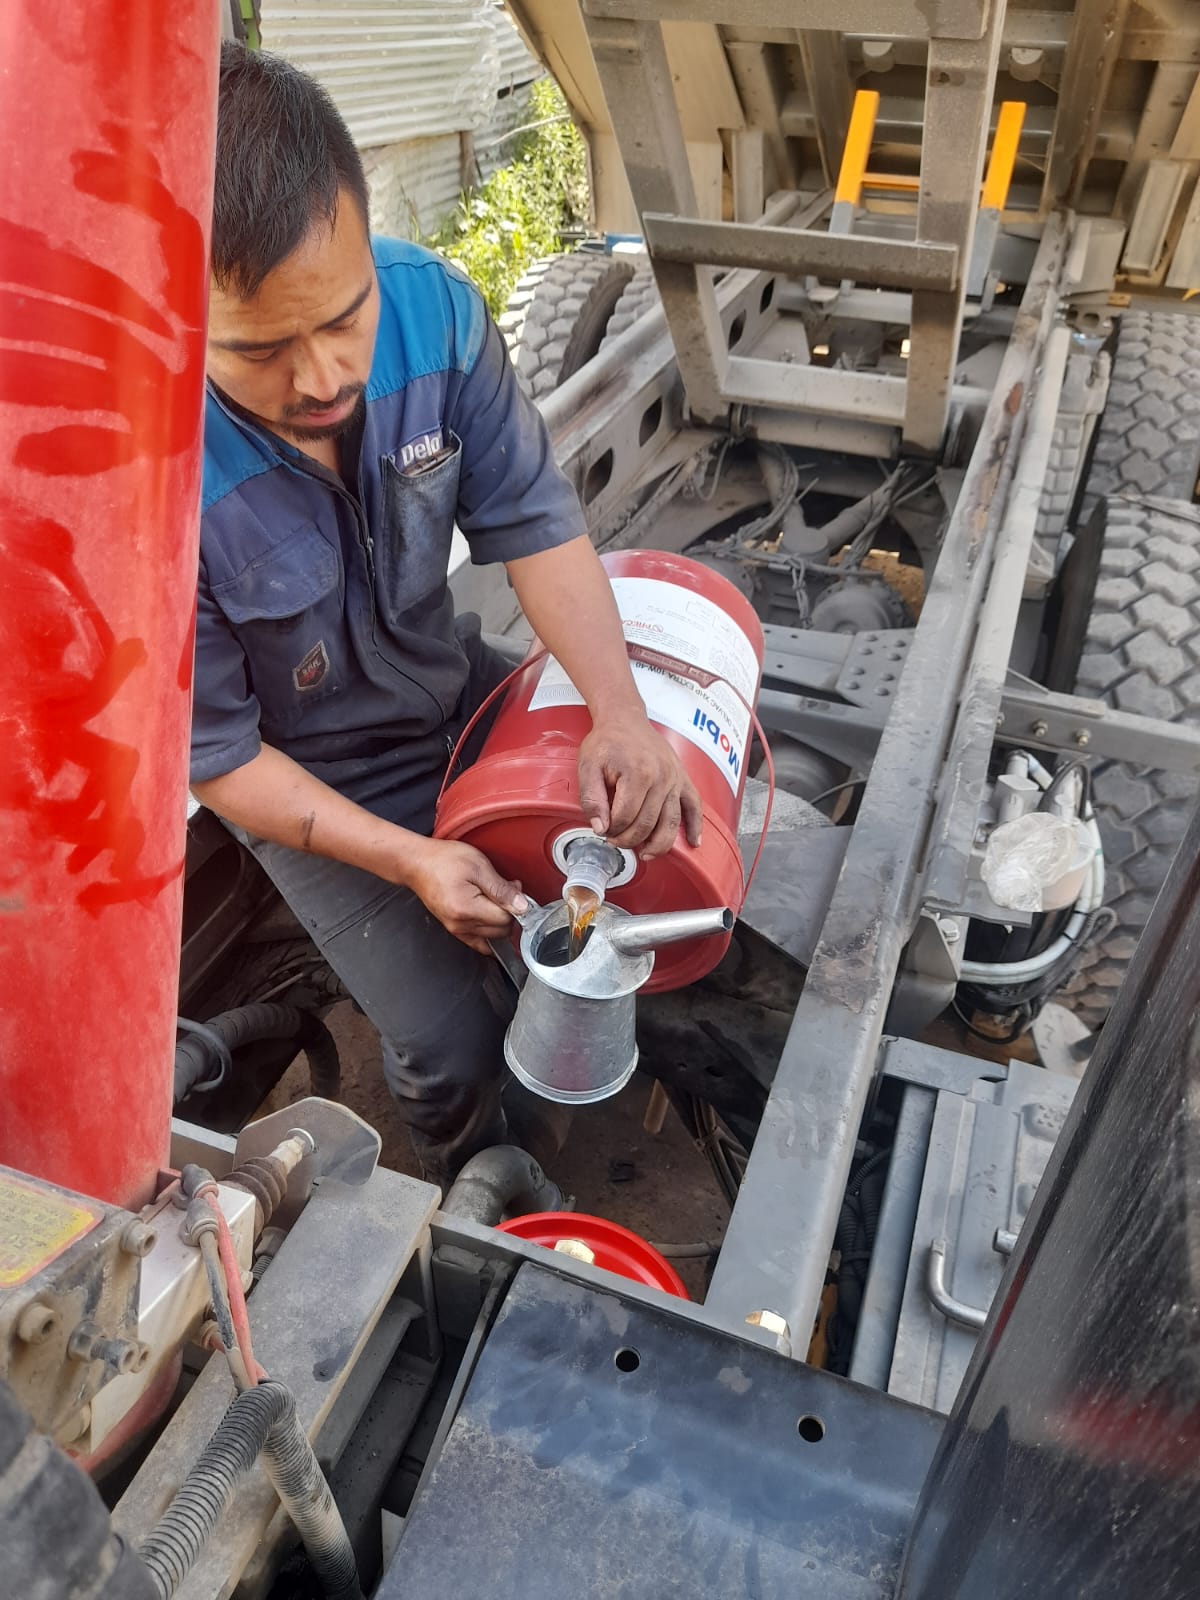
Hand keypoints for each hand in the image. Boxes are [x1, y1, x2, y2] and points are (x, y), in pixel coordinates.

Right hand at [406, 838, 527, 954]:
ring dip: (500, 920)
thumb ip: (501, 888)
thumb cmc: (442, 860)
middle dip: (509, 912)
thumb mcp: (478, 866)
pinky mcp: (454, 930)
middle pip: (501, 931)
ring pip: (493, 937)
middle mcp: (460, 924)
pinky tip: (491, 916)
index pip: (505, 919)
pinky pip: (480, 942)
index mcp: (466, 909)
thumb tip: (522, 906)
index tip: (515, 888)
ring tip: (494, 898)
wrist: (417, 863)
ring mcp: (456, 929)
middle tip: (506, 890)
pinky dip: (491, 933)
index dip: (516, 903)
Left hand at [578, 713, 702, 858]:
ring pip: (671, 822)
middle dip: (629, 840)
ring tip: (645, 854)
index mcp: (637, 773)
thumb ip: (591, 799)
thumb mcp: (587, 767)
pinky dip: (695, 826)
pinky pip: (694, 806)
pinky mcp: (683, 778)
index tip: (603, 831)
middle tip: (616, 841)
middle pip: (648, 823)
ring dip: (659, 844)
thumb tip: (600, 827)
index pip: (625, 817)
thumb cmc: (606, 742)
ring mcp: (675, 779)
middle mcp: (661, 777)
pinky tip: (693, 842)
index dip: (611, 830)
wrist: (625, 719)